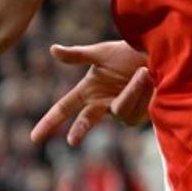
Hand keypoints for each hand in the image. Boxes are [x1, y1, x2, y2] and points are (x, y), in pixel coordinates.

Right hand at [30, 41, 152, 145]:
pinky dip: (141, 93)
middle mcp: (101, 104)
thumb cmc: (127, 53)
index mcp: (88, 90)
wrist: (157, 57)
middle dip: (79, 129)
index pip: (64, 108)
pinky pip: (133, 109)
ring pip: (119, 109)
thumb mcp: (101, 53)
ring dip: (131, 90)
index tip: (34, 138)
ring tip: (144, 72)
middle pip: (85, 120)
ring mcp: (118, 112)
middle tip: (71, 141)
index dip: (49, 122)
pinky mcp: (136, 117)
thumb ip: (77, 55)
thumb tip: (52, 49)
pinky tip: (150, 82)